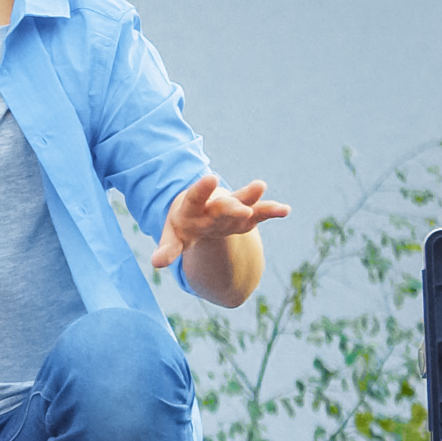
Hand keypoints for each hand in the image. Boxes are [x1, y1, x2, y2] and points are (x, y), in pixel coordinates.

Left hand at [148, 175, 290, 270]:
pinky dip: (271, 210)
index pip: (195, 197)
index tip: (211, 177)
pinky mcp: (245, 215)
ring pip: (243, 203)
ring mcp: (231, 209)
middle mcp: (213, 206)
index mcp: (192, 209)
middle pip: (223, 206)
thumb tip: (156, 263)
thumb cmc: (184, 226)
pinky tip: (285, 210)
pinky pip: (260, 212)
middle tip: (243, 210)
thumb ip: (167, 249)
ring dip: (252, 198)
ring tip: (262, 187)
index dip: (202, 189)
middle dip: (233, 208)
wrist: (198, 210)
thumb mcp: (173, 237)